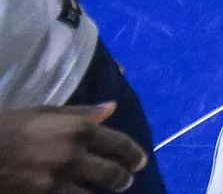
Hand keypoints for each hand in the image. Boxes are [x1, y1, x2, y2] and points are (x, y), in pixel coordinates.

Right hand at [0, 103, 148, 193]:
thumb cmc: (5, 127)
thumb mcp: (42, 112)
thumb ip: (79, 113)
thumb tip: (111, 108)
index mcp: (76, 129)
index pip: (119, 144)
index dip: (133, 155)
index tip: (139, 162)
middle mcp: (71, 156)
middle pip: (111, 174)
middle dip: (122, 179)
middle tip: (124, 181)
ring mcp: (55, 181)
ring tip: (105, 193)